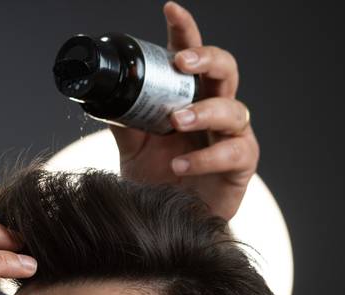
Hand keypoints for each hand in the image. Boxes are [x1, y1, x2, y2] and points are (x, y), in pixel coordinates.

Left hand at [111, 1, 258, 220]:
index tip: (170, 10)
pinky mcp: (241, 165)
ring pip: (232, 109)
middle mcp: (214, 111)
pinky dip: (204, 157)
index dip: (184, 31)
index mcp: (189, 98)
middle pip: (225, 70)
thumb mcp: (134, 150)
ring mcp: (231, 137)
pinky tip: (181, 164)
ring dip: (204, 111)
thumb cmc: (158, 181)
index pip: (190, 57)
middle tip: (182, 63)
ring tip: (177, 121)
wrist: (171, 224)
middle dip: (206, 58)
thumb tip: (103, 101)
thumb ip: (125, 124)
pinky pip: (233, 152)